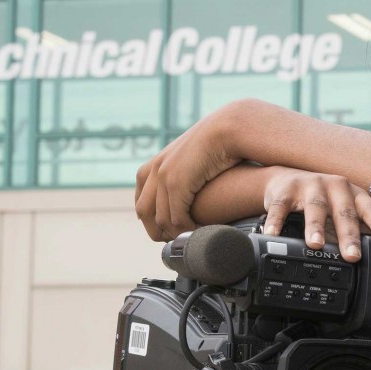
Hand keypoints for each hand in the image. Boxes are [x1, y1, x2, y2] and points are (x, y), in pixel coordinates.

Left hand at [135, 101, 251, 240]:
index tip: (168, 231)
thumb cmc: (218, 145)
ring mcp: (163, 175)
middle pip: (144, 212)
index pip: (142, 201)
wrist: (227, 127)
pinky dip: (187, 230)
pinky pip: (176, 217)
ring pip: (160, 218)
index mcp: (155, 165)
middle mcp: (154, 169)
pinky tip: (200, 232)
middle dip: (157, 230)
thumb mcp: (194, 163)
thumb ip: (187, 177)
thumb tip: (191, 192)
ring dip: (174, 233)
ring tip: (190, 239)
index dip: (153, 220)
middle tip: (176, 241)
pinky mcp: (176, 182)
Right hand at [261, 166, 370, 262]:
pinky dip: (276, 222)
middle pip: (343, 211)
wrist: (285, 179)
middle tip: (352, 255)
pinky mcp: (285, 191)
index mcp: (352, 194)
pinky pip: (280, 208)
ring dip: (315, 227)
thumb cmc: (320, 199)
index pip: (369, 208)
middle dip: (348, 234)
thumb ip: (354, 228)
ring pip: (315, 208)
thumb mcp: (340, 209)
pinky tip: (273, 234)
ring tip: (316, 244)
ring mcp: (309, 187)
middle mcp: (334, 187)